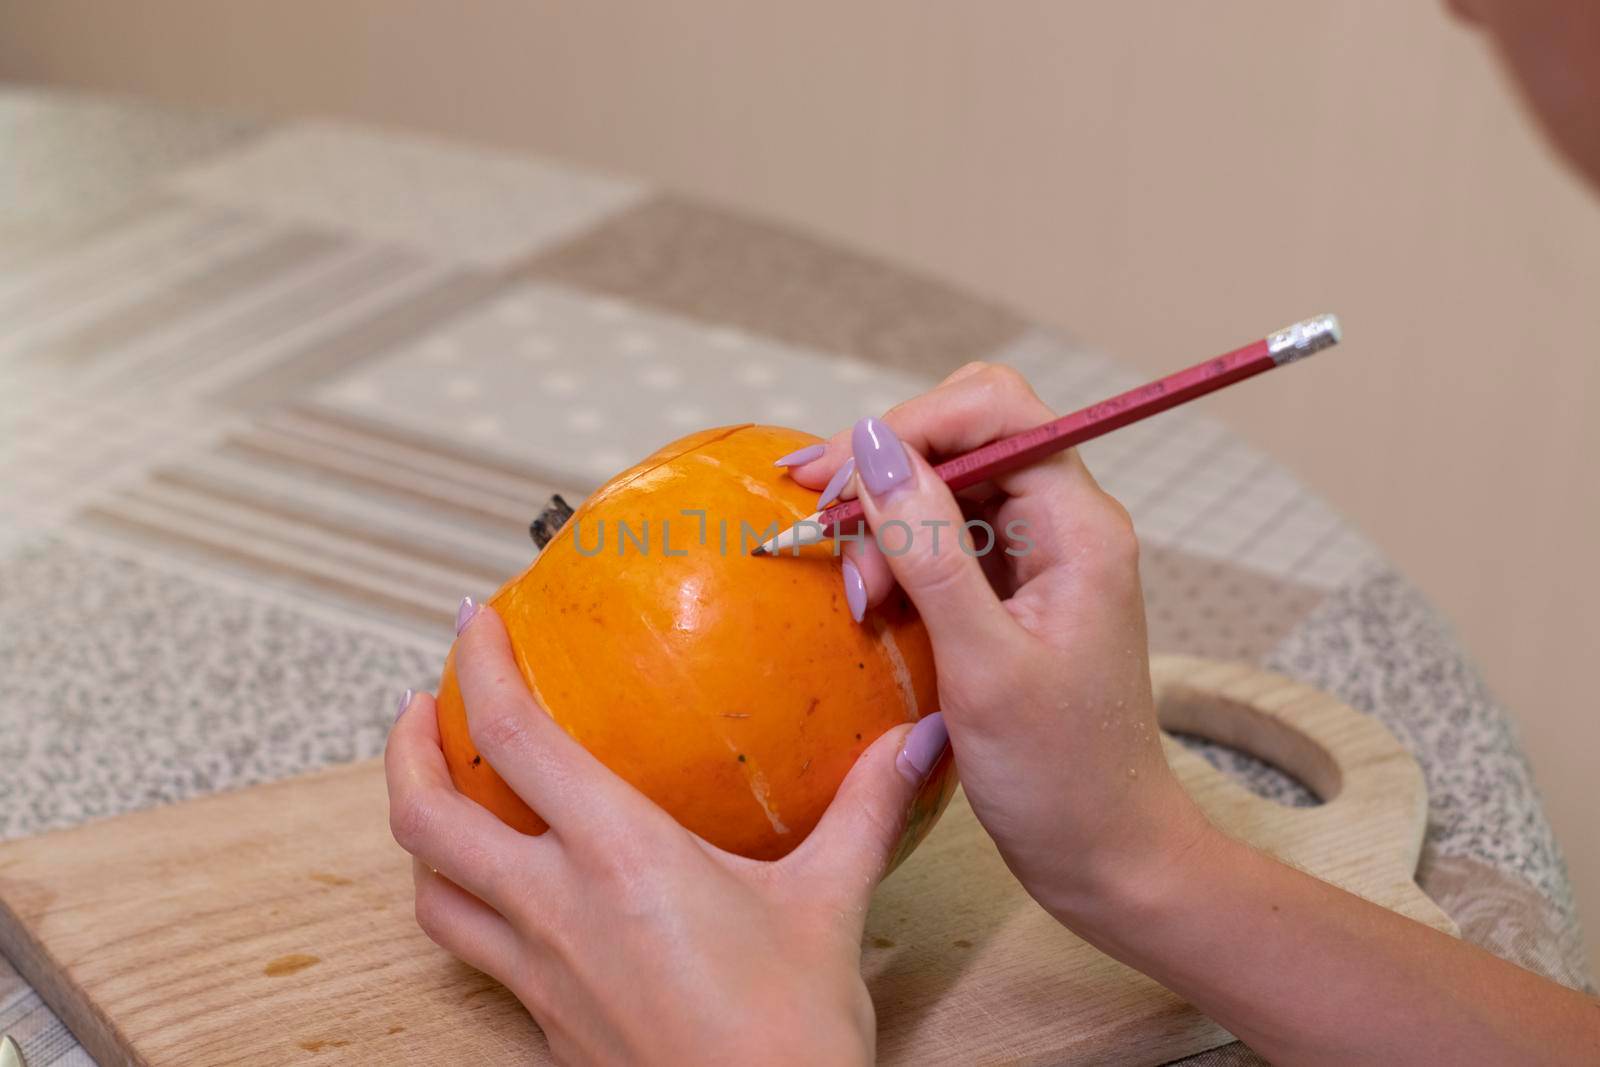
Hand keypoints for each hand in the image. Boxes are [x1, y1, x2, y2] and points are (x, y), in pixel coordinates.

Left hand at [385, 605, 937, 1065]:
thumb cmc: (790, 1035)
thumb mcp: (831, 902)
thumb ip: (864, 809)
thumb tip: (913, 743)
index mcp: (617, 854)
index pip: (513, 737)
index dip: (477, 667)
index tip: (472, 623)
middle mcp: (555, 907)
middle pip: (424, 817)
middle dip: (405, 749)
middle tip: (421, 708)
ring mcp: (538, 973)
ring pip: (431, 892)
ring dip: (422, 835)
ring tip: (445, 796)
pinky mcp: (542, 1023)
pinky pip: (475, 951)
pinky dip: (467, 903)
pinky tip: (513, 895)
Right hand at [784, 363, 1213, 920]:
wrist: (1107, 856)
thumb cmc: (1060, 776)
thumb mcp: (983, 662)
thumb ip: (929, 547)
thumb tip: (872, 444)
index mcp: (1079, 526)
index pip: (990, 412)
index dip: (905, 428)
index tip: (829, 482)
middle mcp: (1064, 525)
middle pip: (962, 440)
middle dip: (886, 476)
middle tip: (825, 540)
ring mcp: (1039, 559)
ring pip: (945, 490)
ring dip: (885, 526)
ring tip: (857, 599)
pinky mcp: (1013, 595)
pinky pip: (945, 542)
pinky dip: (898, 562)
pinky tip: (872, 606)